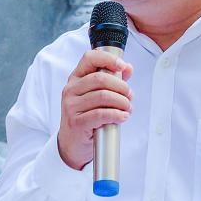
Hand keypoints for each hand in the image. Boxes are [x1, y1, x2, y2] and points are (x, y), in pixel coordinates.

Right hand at [57, 48, 132, 170]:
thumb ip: (112, 80)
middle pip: (101, 78)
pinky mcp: (76, 122)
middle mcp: (71, 90)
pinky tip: (122, 117)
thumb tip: (127, 68)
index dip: (109, 59)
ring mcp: (71, 106)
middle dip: (121, 86)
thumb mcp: (97, 95)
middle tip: (129, 95)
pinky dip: (116, 115)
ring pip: (103, 96)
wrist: (72, 143)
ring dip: (122, 102)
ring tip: (128, 108)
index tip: (122, 66)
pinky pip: (101, 114)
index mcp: (76, 78)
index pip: (90, 58)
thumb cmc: (87, 116)